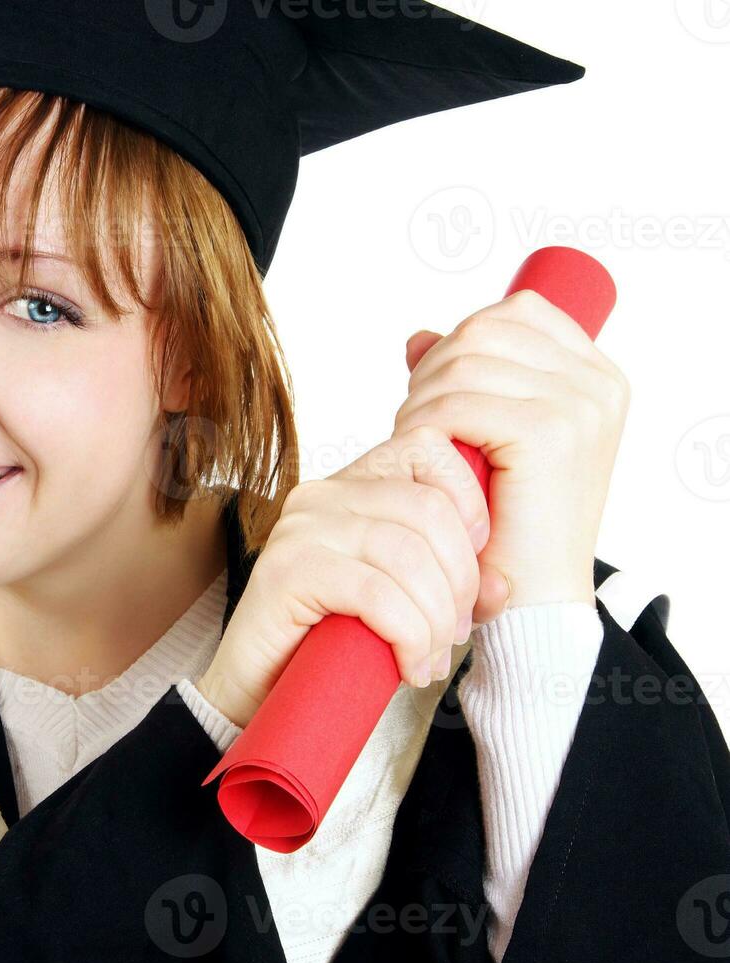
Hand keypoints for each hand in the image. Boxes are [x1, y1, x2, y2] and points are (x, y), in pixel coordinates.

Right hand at [196, 425, 487, 726]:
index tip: (474, 568)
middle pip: (429, 510)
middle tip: (454, 633)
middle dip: (460, 581)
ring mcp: (300, 528)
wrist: (258, 693)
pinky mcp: (287, 570)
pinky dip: (408, 636)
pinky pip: (376, 593)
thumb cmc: (329, 644)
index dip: (470, 504)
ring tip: (429, 658)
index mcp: (351, 486)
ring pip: (408, 554)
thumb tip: (502, 584)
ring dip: (434, 620)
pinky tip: (408, 666)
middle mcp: (321, 495)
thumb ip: (453, 583)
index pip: (428, 449)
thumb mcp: (405, 603)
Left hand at [395, 289, 628, 620]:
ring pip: (463, 363)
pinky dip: (424, 426)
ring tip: (419, 446)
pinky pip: (458, 404)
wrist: (533, 597)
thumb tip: (418, 337)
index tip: (439, 389)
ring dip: (422, 402)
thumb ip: (464, 379)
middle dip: (434, 371)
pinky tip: (424, 459)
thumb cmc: (509, 522)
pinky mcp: (547, 433)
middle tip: (417, 424)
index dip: (463, 340)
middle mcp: (598, 384)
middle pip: (484, 330)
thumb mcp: (489, 437)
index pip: (516, 312)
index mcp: (595, 376)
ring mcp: (579, 405)